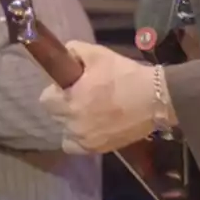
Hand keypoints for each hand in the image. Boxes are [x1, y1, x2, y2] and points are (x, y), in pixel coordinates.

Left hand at [38, 39, 161, 154]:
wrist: (154, 99)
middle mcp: (74, 124)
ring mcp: (86, 140)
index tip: (68, 85)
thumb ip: (74, 50)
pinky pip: (78, 147)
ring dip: (71, 122)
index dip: (55, 90)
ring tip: (87, 112)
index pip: (45, 100)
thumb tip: (65, 54)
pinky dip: (80, 138)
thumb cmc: (124, 75)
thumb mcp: (97, 54)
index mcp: (70, 101)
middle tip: (80, 95)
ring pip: (65, 132)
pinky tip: (91, 127)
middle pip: (55, 116)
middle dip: (63, 104)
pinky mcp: (100, 149)